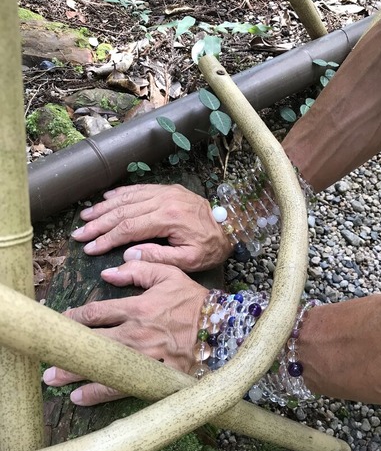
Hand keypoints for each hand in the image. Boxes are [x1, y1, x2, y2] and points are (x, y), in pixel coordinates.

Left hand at [43, 261, 208, 405]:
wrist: (223, 327)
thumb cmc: (195, 301)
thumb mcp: (170, 274)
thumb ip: (139, 270)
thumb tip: (109, 271)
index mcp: (137, 307)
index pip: (97, 312)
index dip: (75, 318)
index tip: (60, 322)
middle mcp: (136, 333)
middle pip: (93, 342)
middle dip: (68, 349)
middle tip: (47, 357)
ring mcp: (144, 356)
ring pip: (104, 365)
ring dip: (77, 373)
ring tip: (55, 379)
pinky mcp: (155, 374)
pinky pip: (124, 385)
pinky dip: (101, 392)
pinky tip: (82, 397)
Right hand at [71, 184, 231, 271]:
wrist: (232, 227)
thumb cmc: (211, 247)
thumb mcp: (188, 261)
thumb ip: (157, 258)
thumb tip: (127, 256)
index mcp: (169, 219)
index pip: (129, 228)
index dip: (106, 239)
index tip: (89, 247)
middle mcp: (164, 201)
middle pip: (123, 211)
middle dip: (99, 223)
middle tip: (79, 233)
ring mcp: (166, 192)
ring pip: (128, 198)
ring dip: (104, 207)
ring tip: (85, 216)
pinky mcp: (169, 190)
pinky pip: (140, 189)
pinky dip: (121, 193)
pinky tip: (106, 198)